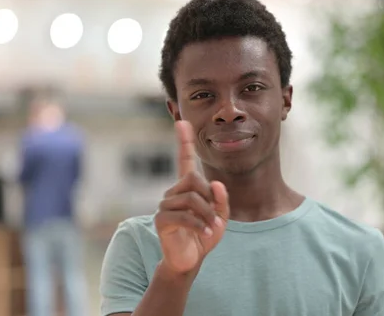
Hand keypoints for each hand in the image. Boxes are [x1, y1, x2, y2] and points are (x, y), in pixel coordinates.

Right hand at [155, 120, 229, 274]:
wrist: (190, 260)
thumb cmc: (204, 235)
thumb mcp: (220, 217)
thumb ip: (222, 201)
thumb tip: (216, 184)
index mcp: (188, 188)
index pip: (184, 160)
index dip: (184, 141)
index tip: (182, 123)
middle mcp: (174, 192)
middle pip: (194, 180)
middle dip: (209, 198)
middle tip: (216, 217)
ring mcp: (165, 205)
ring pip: (191, 198)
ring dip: (207, 214)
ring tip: (212, 228)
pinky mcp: (161, 220)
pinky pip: (184, 215)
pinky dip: (199, 225)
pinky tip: (205, 234)